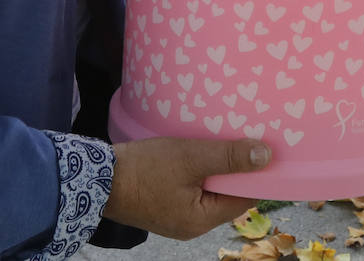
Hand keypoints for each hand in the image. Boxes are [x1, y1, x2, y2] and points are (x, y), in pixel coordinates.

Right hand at [104, 137, 270, 239]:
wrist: (97, 177)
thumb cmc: (145, 169)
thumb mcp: (191, 158)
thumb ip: (229, 157)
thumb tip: (266, 157)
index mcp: (201, 220)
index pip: (243, 199)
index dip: (256, 175)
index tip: (266, 150)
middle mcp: (191, 225)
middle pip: (226, 195)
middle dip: (235, 169)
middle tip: (245, 138)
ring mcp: (176, 216)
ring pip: (208, 190)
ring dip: (215, 167)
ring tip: (223, 140)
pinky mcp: (163, 204)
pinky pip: (191, 188)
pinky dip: (198, 171)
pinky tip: (199, 150)